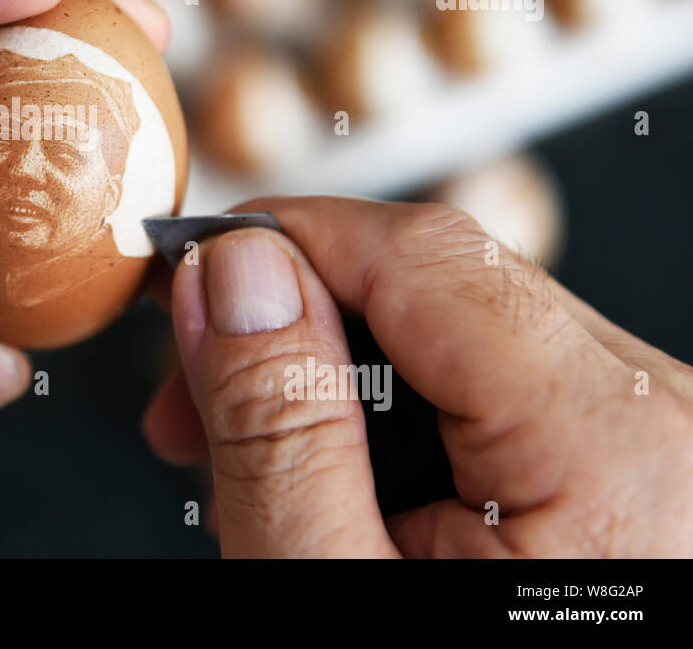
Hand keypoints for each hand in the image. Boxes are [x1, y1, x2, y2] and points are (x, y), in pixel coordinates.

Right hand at [143, 197, 692, 556]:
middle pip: (442, 282)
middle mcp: (663, 423)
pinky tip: (344, 476)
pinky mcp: (632, 457)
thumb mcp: (331, 592)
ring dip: (342, 370)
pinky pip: (498, 381)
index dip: (284, 242)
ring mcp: (656, 439)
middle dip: (298, 319)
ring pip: (461, 325)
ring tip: (261, 459)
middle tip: (192, 402)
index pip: (422, 253)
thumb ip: (282, 428)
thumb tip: (237, 278)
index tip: (189, 278)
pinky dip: (401, 410)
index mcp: (611, 450)